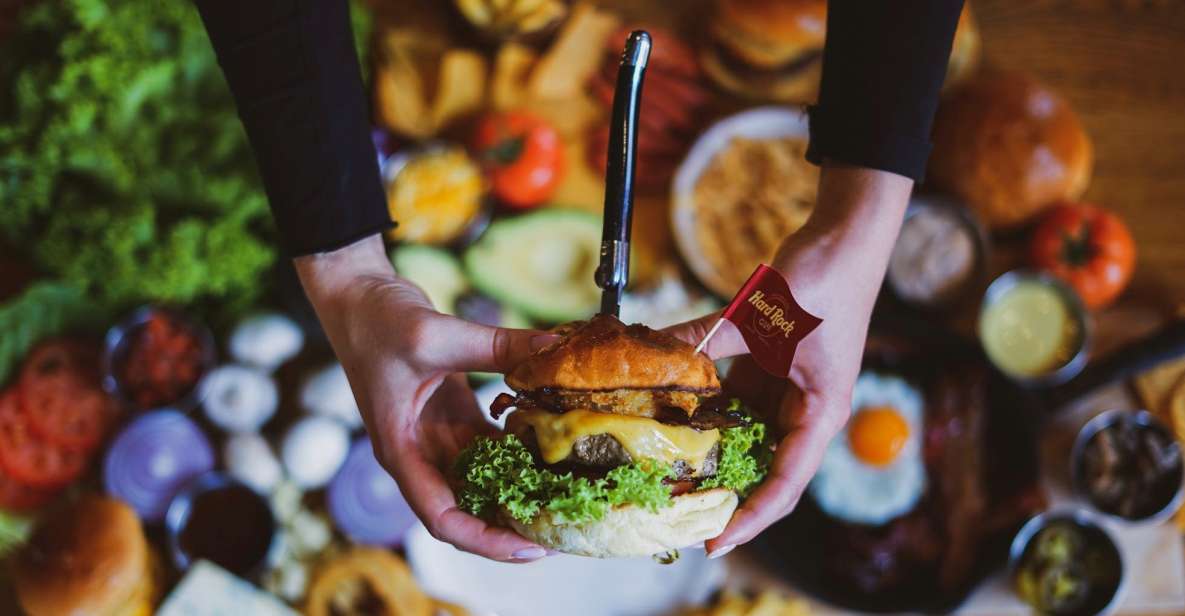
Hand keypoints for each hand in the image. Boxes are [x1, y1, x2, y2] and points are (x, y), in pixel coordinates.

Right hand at [294, 235, 555, 561]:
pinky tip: (555, 443)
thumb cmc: (375, 321)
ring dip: (521, 485)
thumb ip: (496, 346)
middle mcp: (419, 452)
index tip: (530, 547)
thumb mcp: (435, 336)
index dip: (486, 539)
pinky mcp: (452, 412)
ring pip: (484, 476)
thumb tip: (553, 348)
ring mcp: (436, 433)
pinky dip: (520, 445)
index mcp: (402, 451)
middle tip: (564, 523)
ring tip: (568, 492)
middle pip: (468, 507)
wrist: (357, 292)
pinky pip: (491, 442)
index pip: (444, 517)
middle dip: (513, 521)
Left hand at [666, 165, 912, 556]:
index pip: (786, 483)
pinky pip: (735, 402)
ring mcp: (786, 390)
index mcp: (821, 412)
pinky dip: (706, 413)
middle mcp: (805, 410)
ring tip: (666, 480)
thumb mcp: (761, 314)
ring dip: (712, 457)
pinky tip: (669, 421)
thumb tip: (653, 355)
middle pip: (764, 469)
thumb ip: (707, 339)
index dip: (751, 517)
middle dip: (725, 494)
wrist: (844, 236)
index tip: (714, 541)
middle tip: (675, 516)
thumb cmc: (822, 277)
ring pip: (745, 438)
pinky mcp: (769, 368)